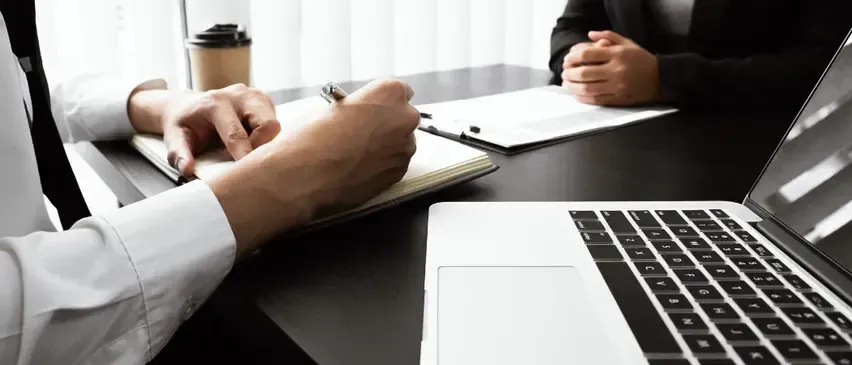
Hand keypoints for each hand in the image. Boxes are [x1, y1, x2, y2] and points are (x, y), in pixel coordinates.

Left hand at [129, 84, 280, 176]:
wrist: (188, 106)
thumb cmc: (184, 125)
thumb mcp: (175, 138)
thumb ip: (180, 154)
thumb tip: (188, 169)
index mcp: (216, 103)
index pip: (237, 133)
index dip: (243, 157)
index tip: (244, 175)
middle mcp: (239, 94)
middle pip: (268, 125)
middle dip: (262, 147)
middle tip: (246, 159)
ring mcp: (254, 95)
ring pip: (275, 125)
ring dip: (265, 142)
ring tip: (245, 150)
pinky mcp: (264, 101)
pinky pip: (275, 123)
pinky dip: (267, 137)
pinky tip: (251, 142)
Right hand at [207, 78, 418, 251]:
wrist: (303, 177)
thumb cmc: (310, 137)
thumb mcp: (333, 108)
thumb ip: (356, 109)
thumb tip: (359, 117)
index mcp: (389, 92)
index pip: (399, 91)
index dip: (381, 101)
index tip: (371, 109)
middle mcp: (405, 118)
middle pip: (402, 117)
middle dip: (386, 124)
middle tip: (362, 133)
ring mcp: (405, 148)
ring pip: (400, 143)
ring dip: (385, 146)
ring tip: (356, 155)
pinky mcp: (399, 174)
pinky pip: (394, 164)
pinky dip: (381, 165)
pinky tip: (358, 169)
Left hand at [561, 31, 660, 105]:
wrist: (660, 78)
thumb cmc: (641, 59)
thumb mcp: (627, 43)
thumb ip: (608, 36)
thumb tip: (589, 35)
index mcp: (618, 54)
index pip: (588, 54)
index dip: (573, 57)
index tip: (566, 59)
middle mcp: (617, 70)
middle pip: (585, 73)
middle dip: (569, 73)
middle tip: (563, 73)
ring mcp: (617, 86)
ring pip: (588, 88)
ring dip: (573, 87)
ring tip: (566, 84)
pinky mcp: (619, 99)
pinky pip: (596, 100)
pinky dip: (583, 98)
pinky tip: (576, 94)